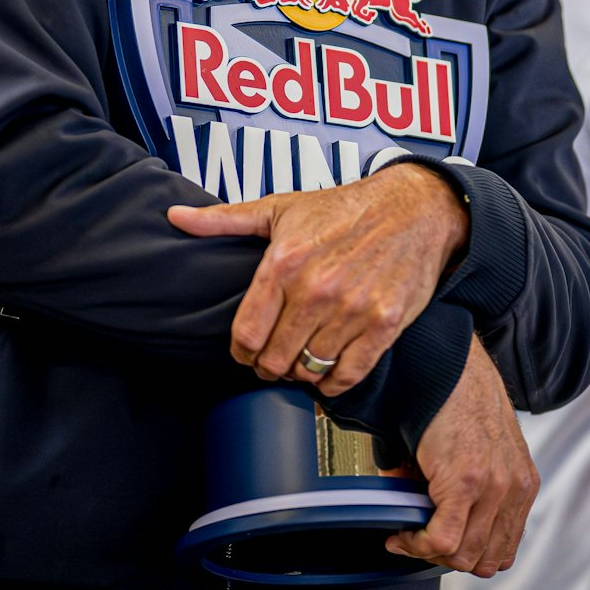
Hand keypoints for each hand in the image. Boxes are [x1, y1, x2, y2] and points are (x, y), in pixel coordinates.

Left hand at [167, 163, 467, 395]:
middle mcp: (316, 290)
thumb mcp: (280, 207)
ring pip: (310, 370)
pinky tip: (329, 371)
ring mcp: (352, 310)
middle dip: (269, 365)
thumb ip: (225, 219)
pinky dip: (334, 383)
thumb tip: (176, 219)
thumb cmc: (343, 208)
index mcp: (284, 263)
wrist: (413, 209)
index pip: (246, 334)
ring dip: (301, 372)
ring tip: (301, 359)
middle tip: (273, 359)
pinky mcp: (384, 325)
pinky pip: (348, 375)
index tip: (247, 351)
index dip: (241, 351)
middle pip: (274, 360)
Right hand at [386, 336, 536, 575]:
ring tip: (407, 533)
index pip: (501, 550)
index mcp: (521, 482)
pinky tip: (403, 531)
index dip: (466, 556)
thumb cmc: (460, 397)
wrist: (449, 364)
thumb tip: (435, 514)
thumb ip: (473, 487)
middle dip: (446, 558)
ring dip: (428, 551)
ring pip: (463, 555)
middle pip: (483, 559)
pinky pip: (444, 538)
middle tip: (419, 541)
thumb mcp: (481, 448)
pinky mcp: (467, 480)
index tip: (438, 546)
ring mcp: (494, 486)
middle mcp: (514, 488)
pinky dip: (418, 543)